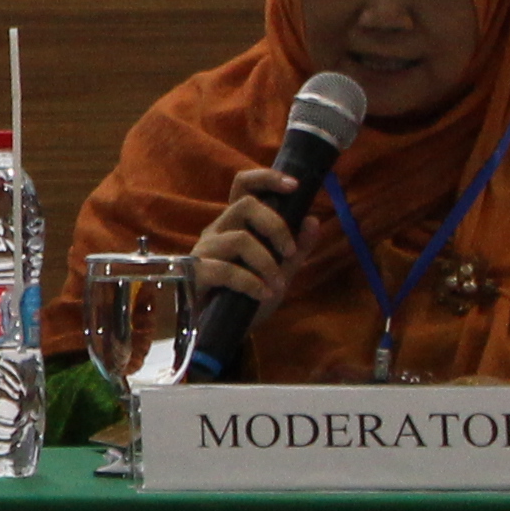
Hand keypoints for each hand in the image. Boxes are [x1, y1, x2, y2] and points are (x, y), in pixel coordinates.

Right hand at [185, 161, 343, 310]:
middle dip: (276, 226)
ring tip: (277, 285)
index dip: (267, 179)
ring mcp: (204, 251)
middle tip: (290, 252)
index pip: (244, 186)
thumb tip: (313, 220)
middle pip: (246, 205)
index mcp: (235, 224)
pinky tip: (262, 295)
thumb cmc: (244, 297)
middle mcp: (218, 230)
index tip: (295, 186)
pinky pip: (226, 270)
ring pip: (239, 238)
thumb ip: (296, 249)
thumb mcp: (279, 273)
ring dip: (267, 262)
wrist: (217, 332)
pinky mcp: (196, 274)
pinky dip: (251, 283)